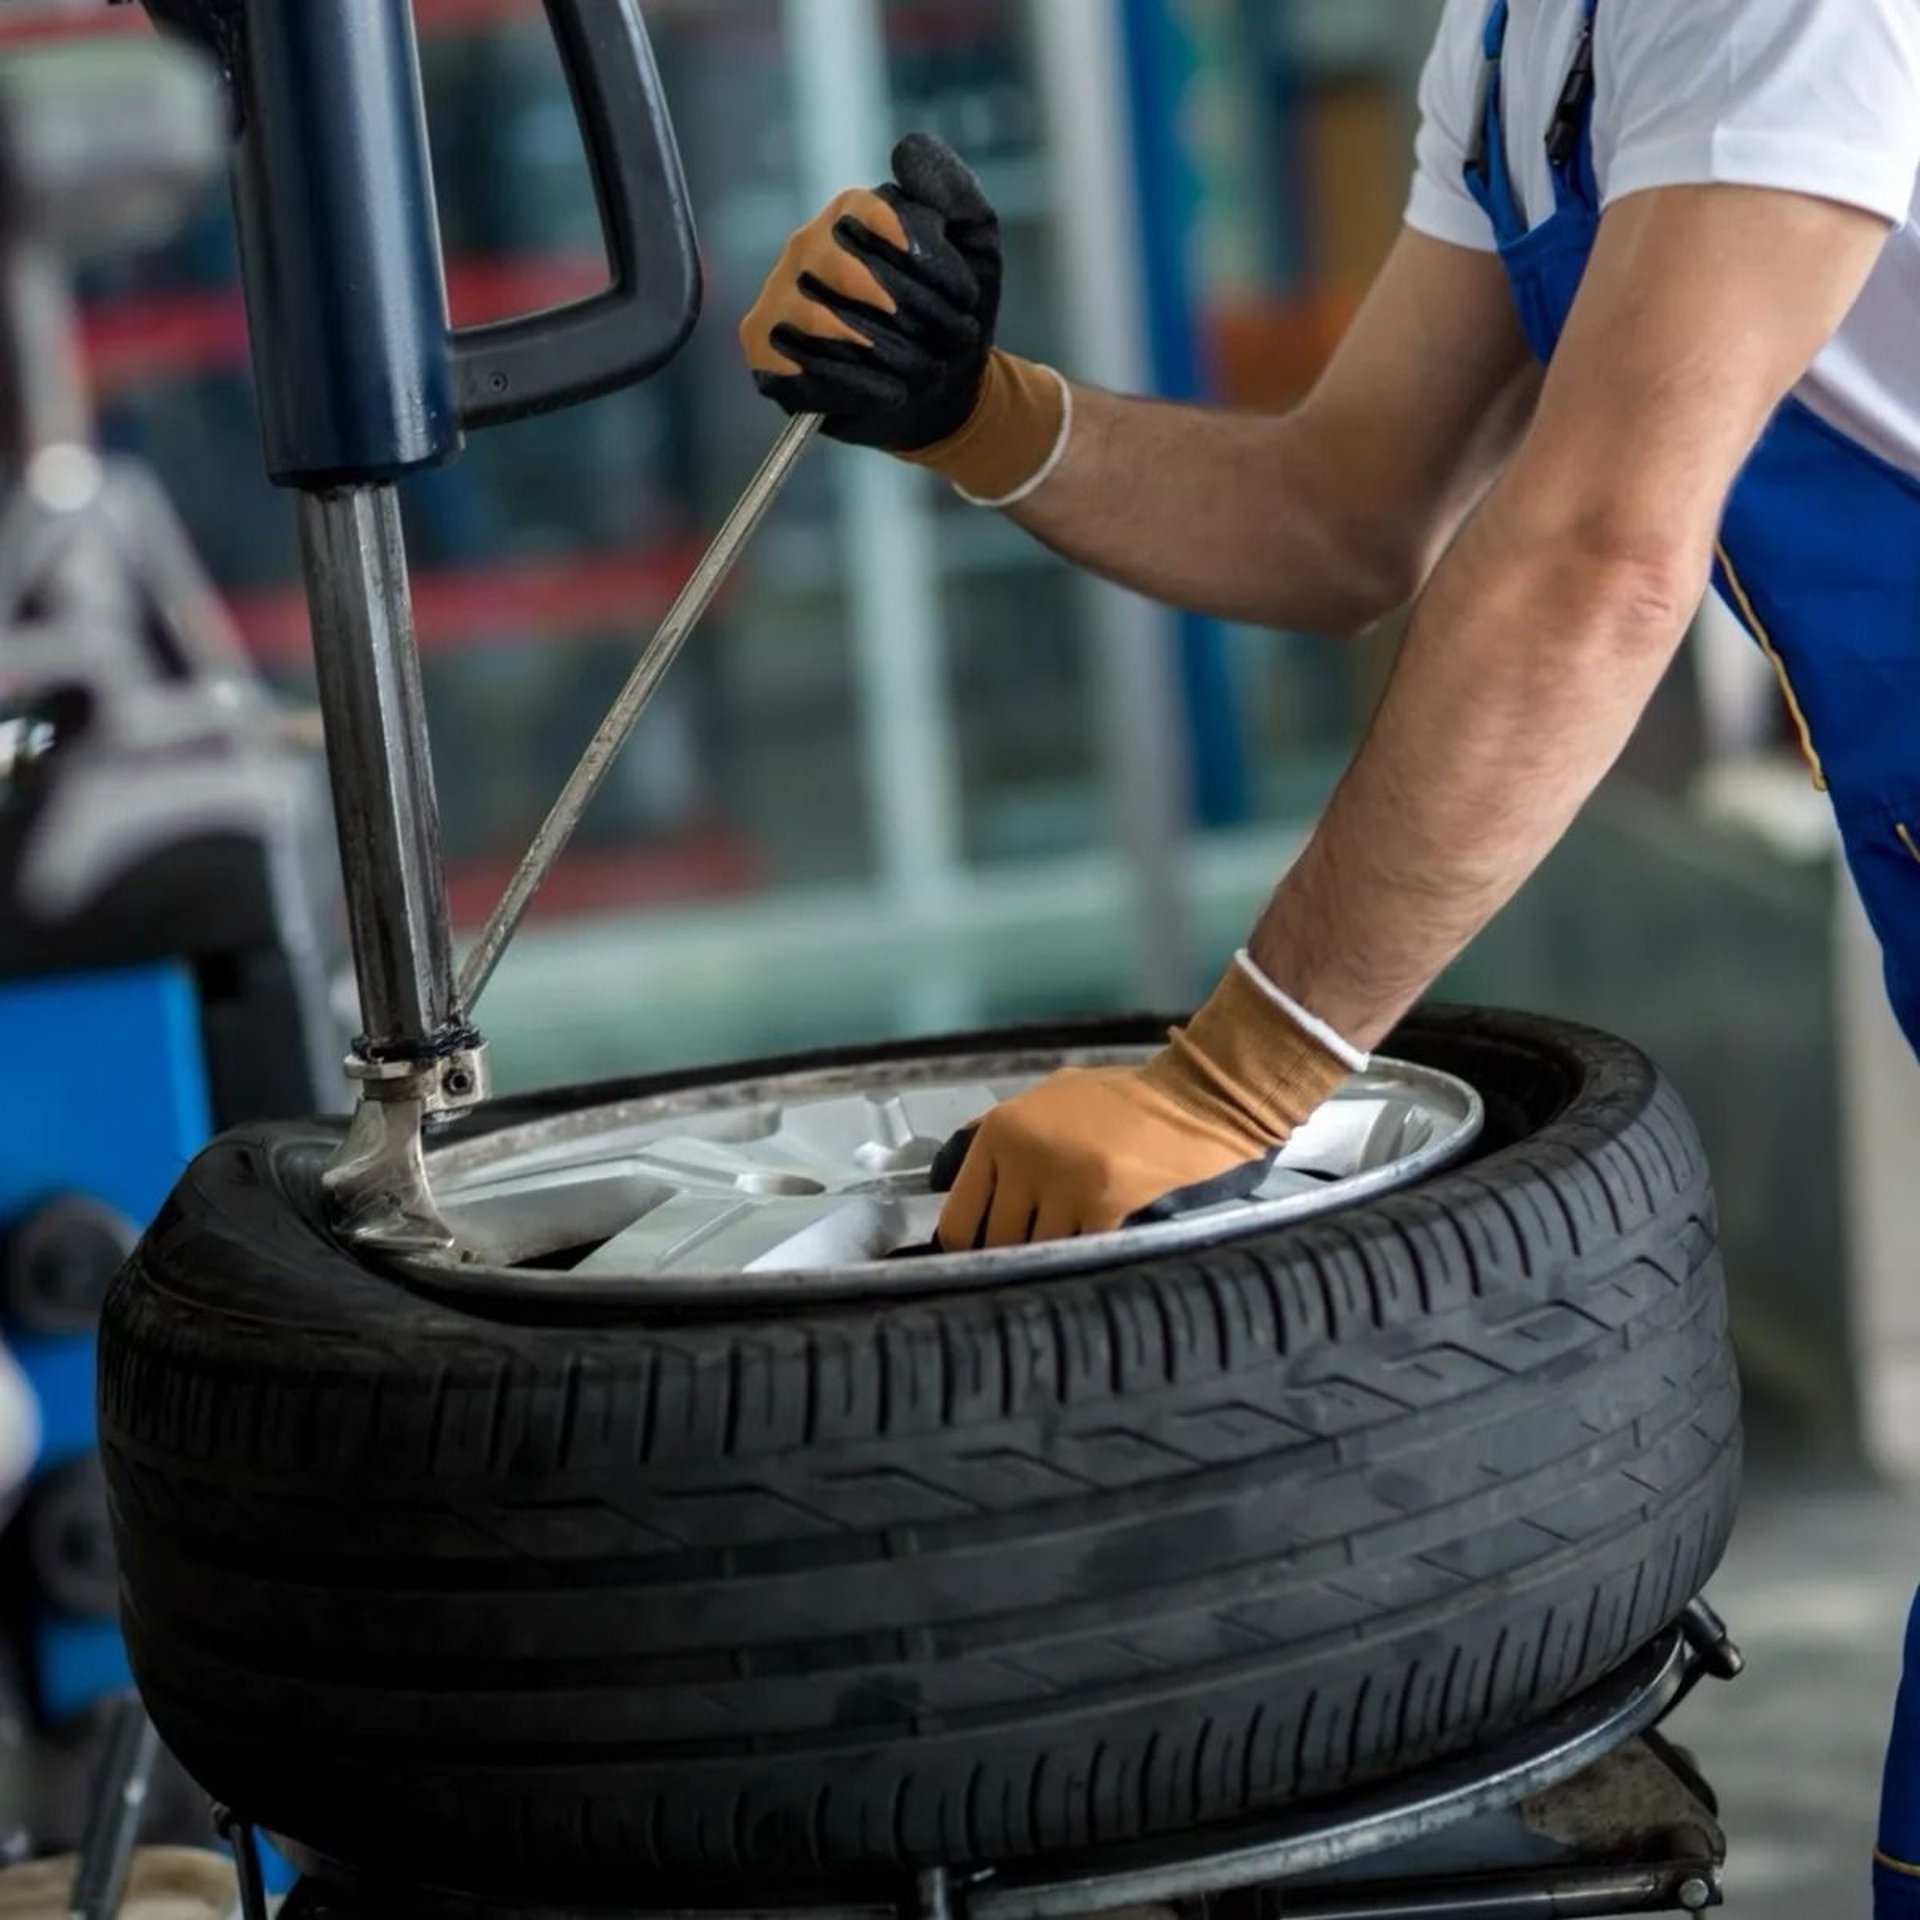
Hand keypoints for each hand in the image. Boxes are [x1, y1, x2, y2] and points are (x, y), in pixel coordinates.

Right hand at [740, 134, 1065, 502]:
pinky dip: (855, 385)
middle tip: (951, 341)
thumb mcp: (975, 247)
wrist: (941, 391)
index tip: (965, 299)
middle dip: (914, 314)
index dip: (928, 263)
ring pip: (825, 320)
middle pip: (850, 270)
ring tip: (926, 371)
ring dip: (890, 354)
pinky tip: (891, 393)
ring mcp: (778, 296)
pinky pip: (800, 364)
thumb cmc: (952, 314)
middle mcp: (806, 246)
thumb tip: (904, 151)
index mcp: (851, 213)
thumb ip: (954, 193)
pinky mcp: (766, 349)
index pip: (879, 218)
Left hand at [932, 957, 1357, 1248]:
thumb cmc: (1121, 1100)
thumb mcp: (1048, 1098)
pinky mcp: (1105, 1204)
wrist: (1194, 1098)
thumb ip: (1000, 1135)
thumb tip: (953, 1179)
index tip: (981, 1264)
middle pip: (996, 1244)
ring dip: (1051, 1261)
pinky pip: (1080, 1252)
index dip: (969, 1248)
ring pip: (1038, 1253)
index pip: (959, 1218)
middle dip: (1011, 1258)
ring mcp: (1063, 1182)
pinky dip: (1088, 1256)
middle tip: (1026, 1268)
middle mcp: (1023, 1156)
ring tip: (1064, 1260)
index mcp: (1000, 1131)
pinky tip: (1099, 1252)